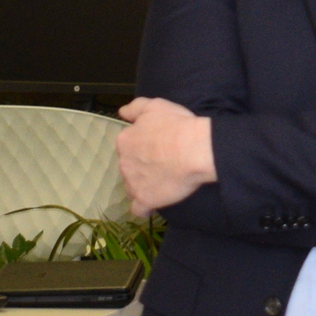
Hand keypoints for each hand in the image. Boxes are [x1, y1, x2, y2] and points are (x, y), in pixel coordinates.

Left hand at [115, 97, 215, 216]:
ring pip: (131, 187)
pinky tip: (153, 204)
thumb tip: (121, 112)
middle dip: (140, 167)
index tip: (155, 147)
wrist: (194, 150)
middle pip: (128, 167)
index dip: (141, 147)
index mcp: (125, 141)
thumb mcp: (155, 106)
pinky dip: (144, 207)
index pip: (126, 146)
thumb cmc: (177, 125)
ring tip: (160, 183)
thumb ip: (135, 108)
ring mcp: (133, 183)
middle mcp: (124, 163)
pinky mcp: (145, 200)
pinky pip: (138, 209)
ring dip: (141, 186)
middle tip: (161, 164)